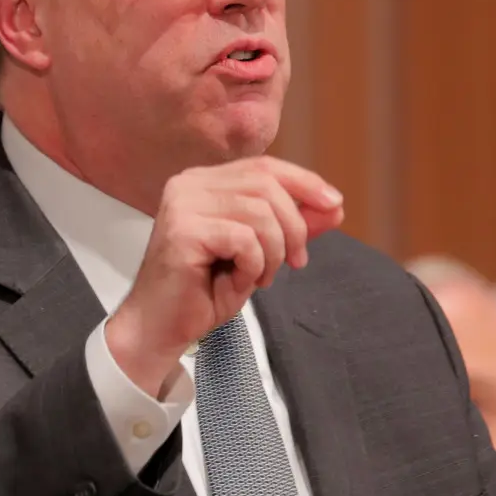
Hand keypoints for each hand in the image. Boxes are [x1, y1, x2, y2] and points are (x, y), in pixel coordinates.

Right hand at [104, 156, 343, 395]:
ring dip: (274, 252)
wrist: (161, 329)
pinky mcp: (183, 230)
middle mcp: (189, 184)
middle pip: (267, 184)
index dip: (304, 182)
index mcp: (204, 181)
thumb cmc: (202, 292)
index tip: (335, 205)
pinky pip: (244, 238)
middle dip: (294, 226)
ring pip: (260, 212)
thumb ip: (291, 227)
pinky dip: (253, 265)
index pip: (264, 166)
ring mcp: (182, 204)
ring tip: (259, 277)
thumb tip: (333, 206)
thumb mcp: (259, 254)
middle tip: (295, 262)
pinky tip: (238, 281)